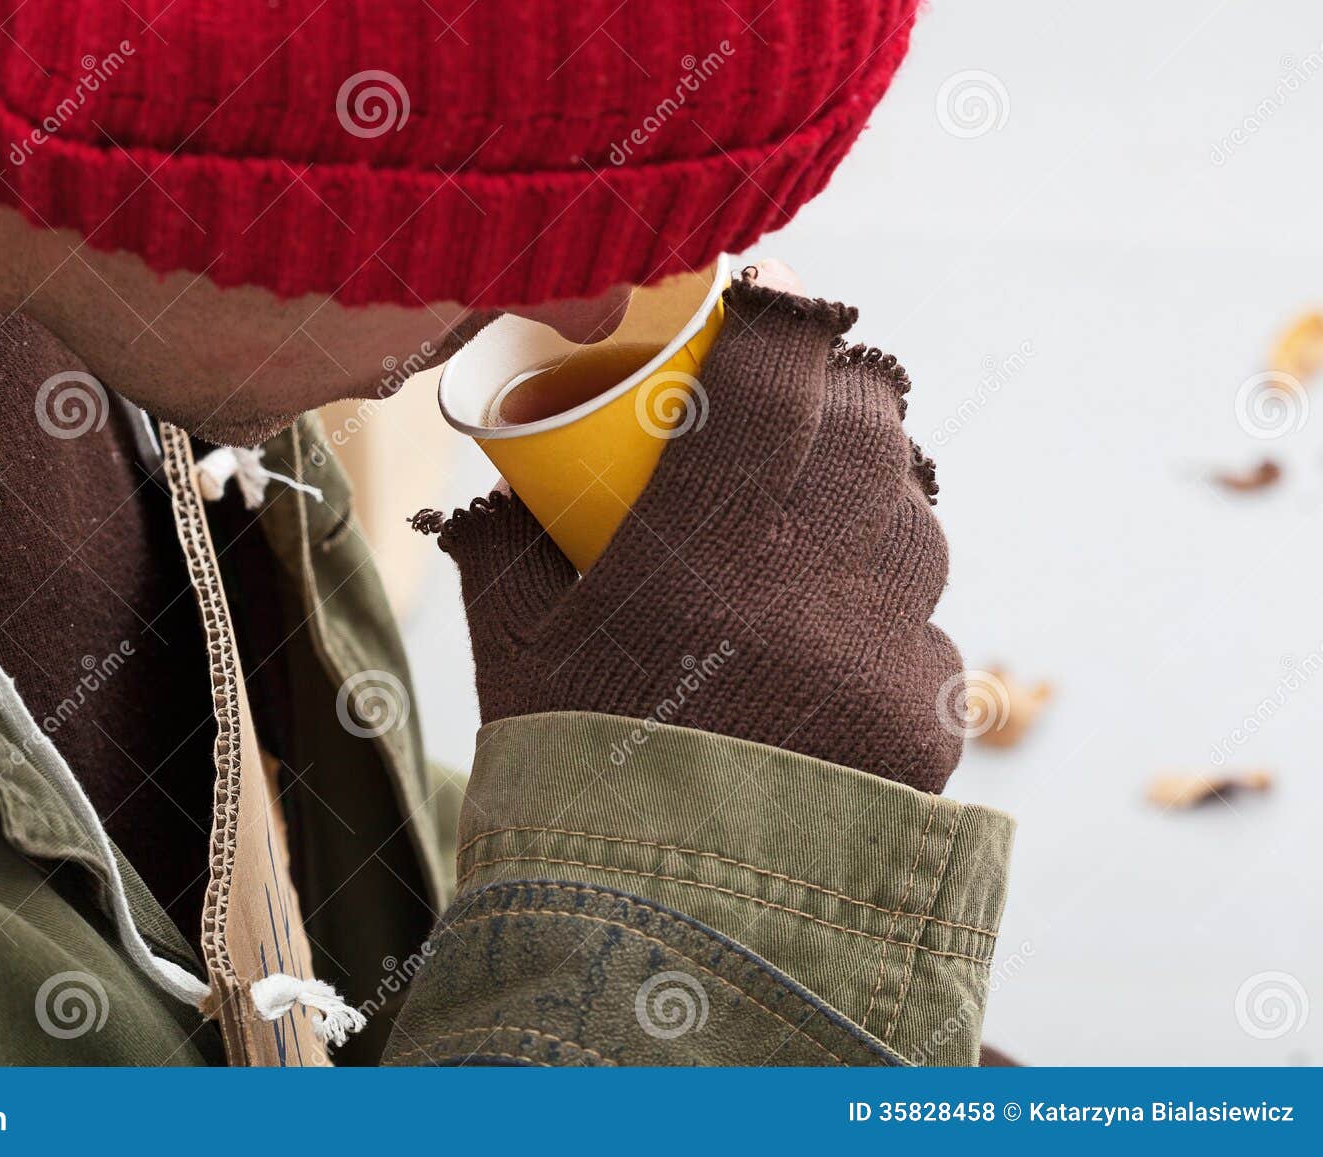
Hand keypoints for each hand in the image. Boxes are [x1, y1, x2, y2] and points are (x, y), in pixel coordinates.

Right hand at [417, 266, 962, 791]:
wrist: (659, 931)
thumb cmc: (571, 778)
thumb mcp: (518, 654)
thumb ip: (508, 552)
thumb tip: (495, 495)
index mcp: (709, 541)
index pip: (778, 368)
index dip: (778, 309)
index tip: (764, 293)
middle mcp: (822, 576)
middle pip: (871, 421)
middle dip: (835, 390)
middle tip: (791, 402)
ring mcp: (892, 648)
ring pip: (915, 514)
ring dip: (874, 491)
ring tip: (816, 519)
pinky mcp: (930, 716)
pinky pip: (927, 624)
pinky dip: (886, 610)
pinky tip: (831, 644)